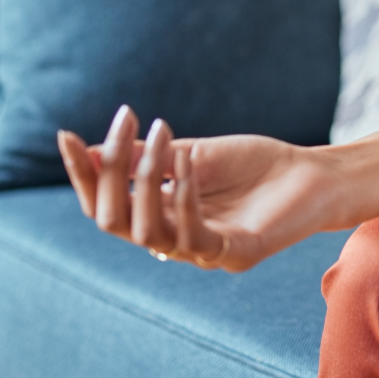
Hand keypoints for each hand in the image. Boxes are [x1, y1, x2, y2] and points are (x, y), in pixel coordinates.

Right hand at [56, 105, 351, 271]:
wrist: (313, 175)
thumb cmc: (253, 166)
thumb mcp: (191, 154)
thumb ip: (146, 159)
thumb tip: (90, 151)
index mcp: (158, 216)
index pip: (102, 205)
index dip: (82, 174)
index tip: (65, 135)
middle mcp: (171, 241)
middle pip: (112, 221)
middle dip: (107, 172)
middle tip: (125, 123)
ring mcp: (200, 253)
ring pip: (146, 231)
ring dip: (146, 179)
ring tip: (161, 134)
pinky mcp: (233, 254)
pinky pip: (194, 237)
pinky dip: (184, 198)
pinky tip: (187, 165)